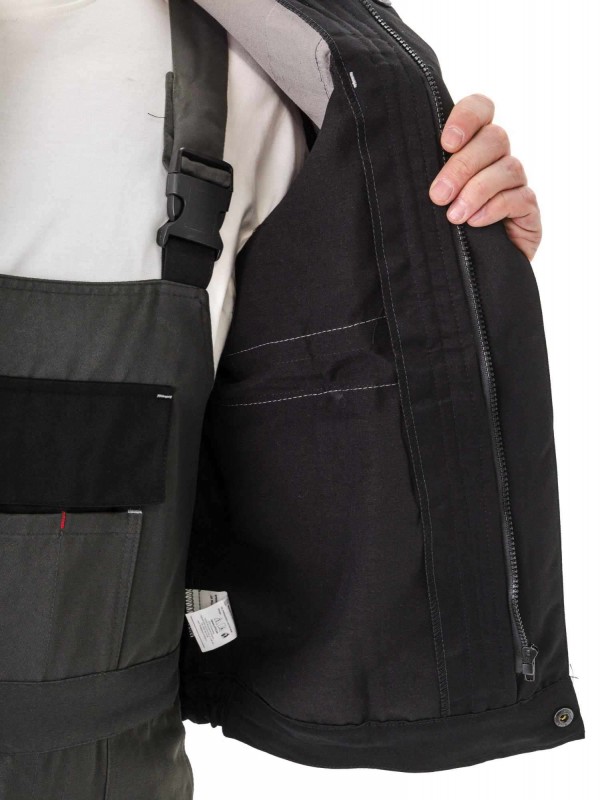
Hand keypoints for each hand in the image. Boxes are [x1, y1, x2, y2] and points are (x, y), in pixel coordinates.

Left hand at [429, 94, 541, 261]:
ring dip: (477, 190)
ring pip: (509, 167)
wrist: (464, 274)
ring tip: (454, 217)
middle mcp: (497, 158)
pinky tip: (475, 222)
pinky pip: (519, 197)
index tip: (446, 142)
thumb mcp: (424, 200)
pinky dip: (495, 208)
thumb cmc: (436, 230)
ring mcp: (515, 183)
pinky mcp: (527, 210)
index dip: (467, 117)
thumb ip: (418, 176)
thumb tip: (393, 164)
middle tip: (438, 195)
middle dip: (463, 166)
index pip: (481, 109)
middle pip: (495, 138)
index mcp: (471, 145)